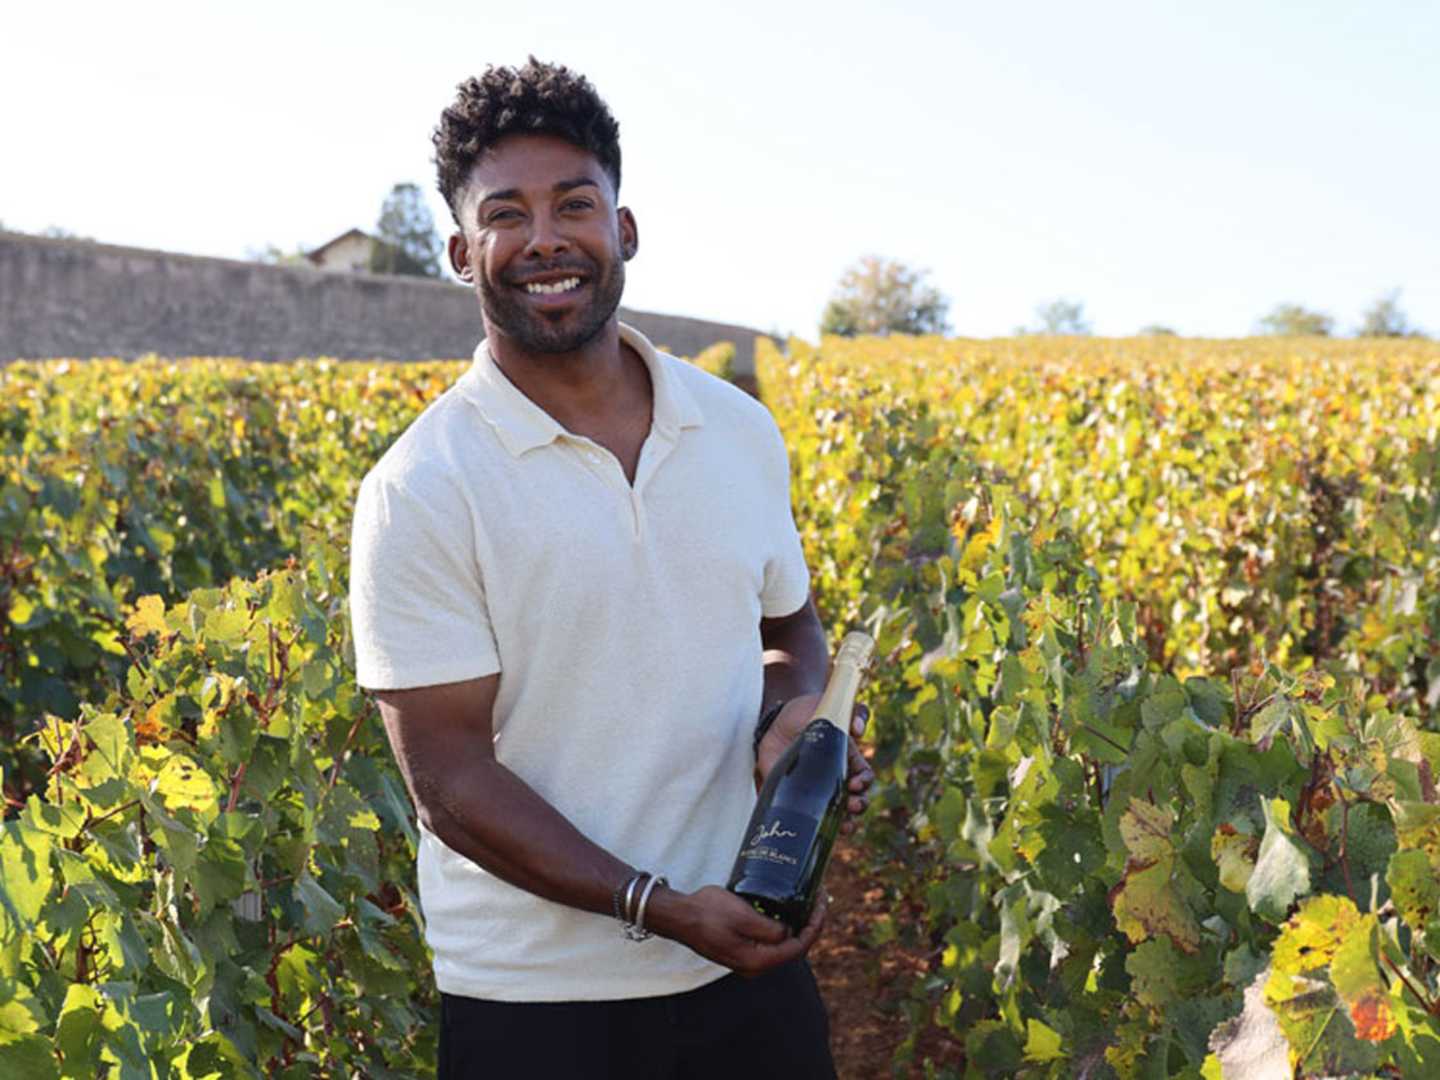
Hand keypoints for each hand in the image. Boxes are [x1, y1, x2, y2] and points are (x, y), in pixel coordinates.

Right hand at [648, 885, 827, 977]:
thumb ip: (770, 929)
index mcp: (756, 962)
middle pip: (793, 948)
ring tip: (808, 902)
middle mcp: (754, 966)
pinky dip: (782, 925)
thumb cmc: (708, 913)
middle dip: (809, 924)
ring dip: (797, 924)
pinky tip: (786, 910)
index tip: (821, 903)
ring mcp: (747, 959)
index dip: (814, 926)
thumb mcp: (742, 916)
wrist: (680, 916)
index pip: (797, 948)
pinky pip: (769, 941)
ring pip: (782, 945)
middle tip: (819, 899)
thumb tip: (788, 933)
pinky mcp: (741, 950)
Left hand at [756, 697, 873, 835]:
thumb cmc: (807, 711)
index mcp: (848, 758)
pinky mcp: (798, 798)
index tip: (855, 784)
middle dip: (859, 807)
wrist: (775, 721)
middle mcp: (835, 778)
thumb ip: (852, 711)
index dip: (864, 783)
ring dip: (846, 824)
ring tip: (844, 827)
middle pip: (856, 801)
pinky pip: (811, 820)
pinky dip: (818, 830)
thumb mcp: (830, 705)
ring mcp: (817, 790)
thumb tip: (859, 727)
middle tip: (852, 806)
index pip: (864, 777)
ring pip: (838, 815)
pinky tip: (818, 834)